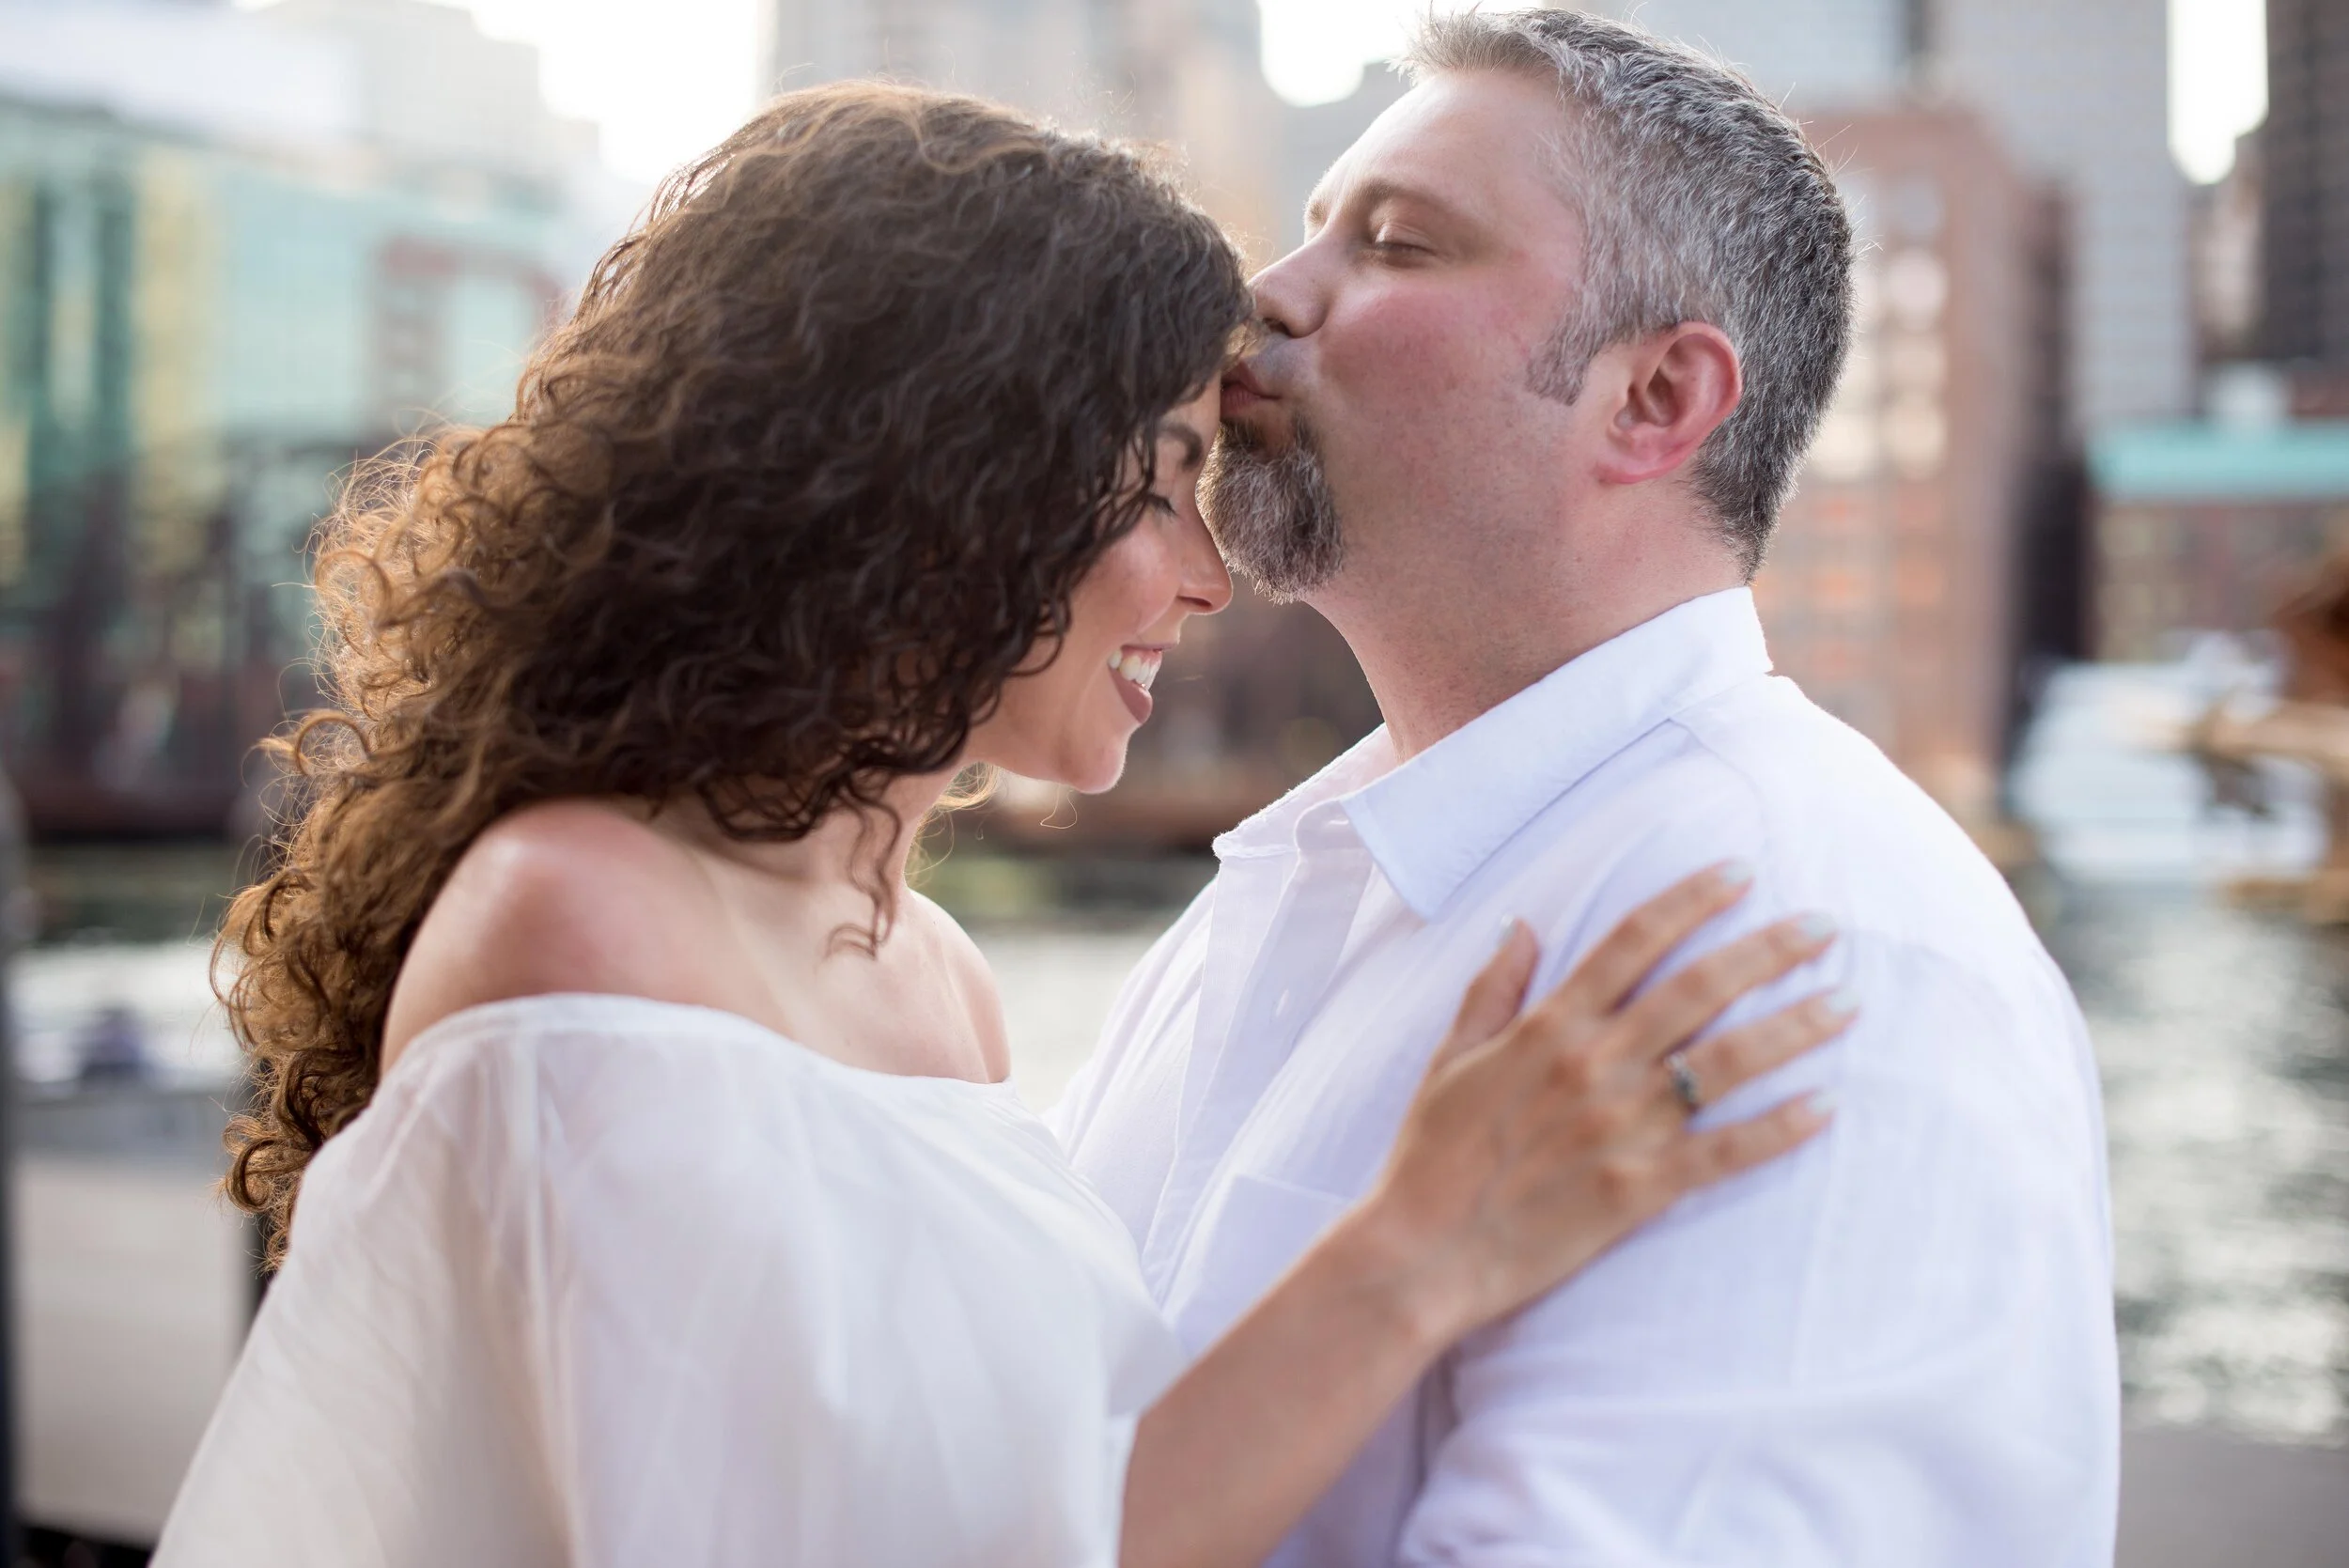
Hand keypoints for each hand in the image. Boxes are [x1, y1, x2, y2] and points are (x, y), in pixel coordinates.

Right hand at [1352, 863, 1850, 1344]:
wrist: (1422, 1253)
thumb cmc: (1429, 1156)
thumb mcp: (1448, 1058)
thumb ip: (1492, 988)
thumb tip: (1522, 924)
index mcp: (1548, 1027)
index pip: (1632, 941)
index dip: (1691, 899)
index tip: (1742, 871)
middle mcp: (1593, 1065)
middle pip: (1698, 989)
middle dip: (1767, 949)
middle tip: (1825, 925)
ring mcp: (1621, 1128)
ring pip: (1726, 1064)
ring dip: (1793, 1028)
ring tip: (1847, 1003)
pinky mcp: (1637, 1190)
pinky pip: (1724, 1154)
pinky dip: (1779, 1131)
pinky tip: (1827, 1107)